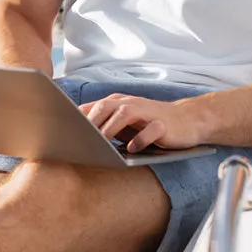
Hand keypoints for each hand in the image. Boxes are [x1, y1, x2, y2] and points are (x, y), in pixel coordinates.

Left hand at [79, 94, 206, 151]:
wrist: (188, 120)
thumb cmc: (151, 122)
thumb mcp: (126, 122)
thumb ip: (106, 125)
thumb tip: (79, 139)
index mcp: (119, 103)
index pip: (94, 106)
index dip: (78, 117)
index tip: (63, 131)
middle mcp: (131, 104)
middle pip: (106, 106)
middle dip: (91, 121)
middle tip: (78, 138)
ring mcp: (148, 112)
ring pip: (125, 113)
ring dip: (111, 127)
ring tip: (101, 143)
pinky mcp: (163, 124)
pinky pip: (150, 130)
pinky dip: (140, 138)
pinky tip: (132, 148)